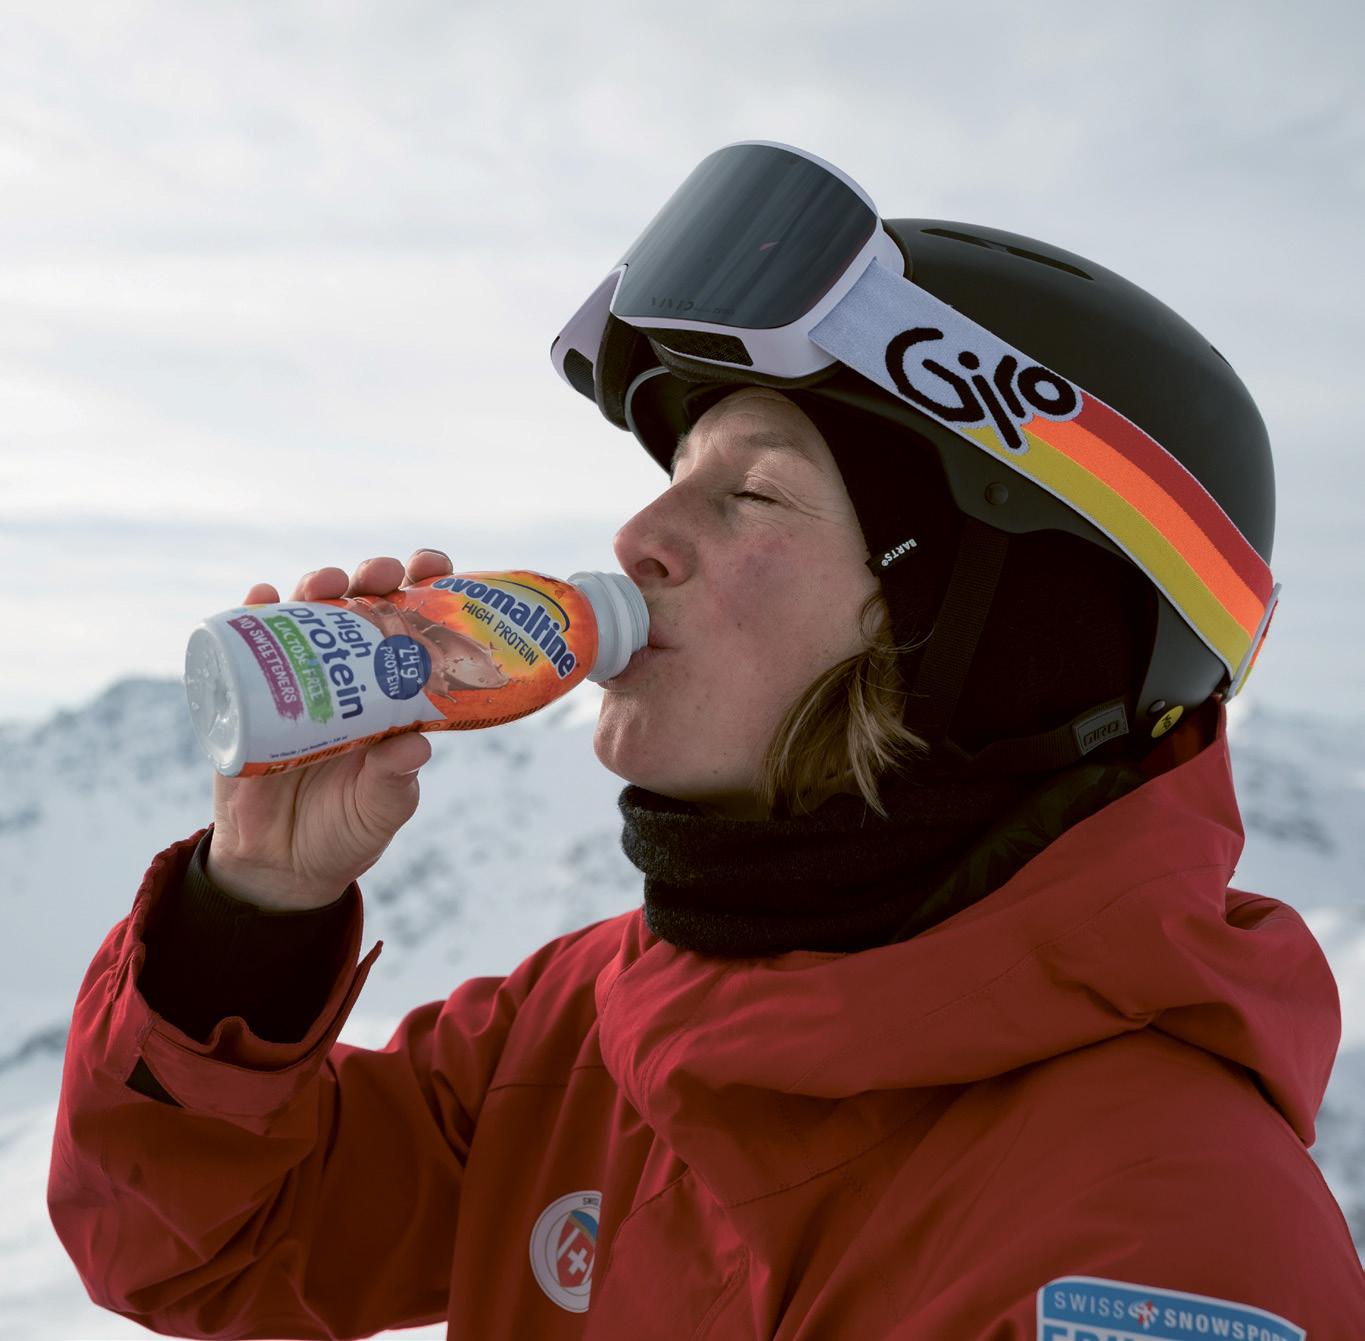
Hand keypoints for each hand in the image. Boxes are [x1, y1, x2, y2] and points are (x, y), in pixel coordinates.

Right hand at [206, 550, 453, 909]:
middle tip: (379, 575)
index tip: (434, 566)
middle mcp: (347, 678)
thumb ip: (396, 779)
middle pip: (361, 609)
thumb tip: (414, 743)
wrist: (282, 868)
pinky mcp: (249, 698)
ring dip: (316, 587)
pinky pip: (246, 647)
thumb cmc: (346, 830)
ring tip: (324, 584)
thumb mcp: (382, 808)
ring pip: (307, 616)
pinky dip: (251, 615)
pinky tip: (261, 596)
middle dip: (371, 577)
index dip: (424, 591)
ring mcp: (297, 682)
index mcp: (390, 694)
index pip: (412, 629)